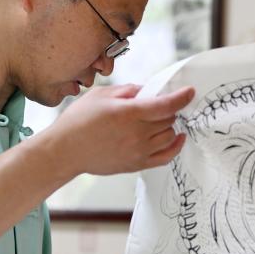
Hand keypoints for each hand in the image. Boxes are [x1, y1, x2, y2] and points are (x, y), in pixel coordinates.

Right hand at [46, 83, 194, 177]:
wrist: (65, 151)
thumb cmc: (78, 121)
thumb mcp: (101, 95)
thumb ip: (128, 90)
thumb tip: (147, 90)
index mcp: (128, 113)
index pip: (165, 105)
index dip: (181, 97)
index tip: (189, 92)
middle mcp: (137, 133)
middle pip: (169, 119)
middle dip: (168, 110)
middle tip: (159, 106)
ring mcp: (139, 151)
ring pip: (170, 136)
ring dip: (169, 126)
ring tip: (160, 120)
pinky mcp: (138, 164)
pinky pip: (167, 156)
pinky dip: (176, 146)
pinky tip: (177, 137)